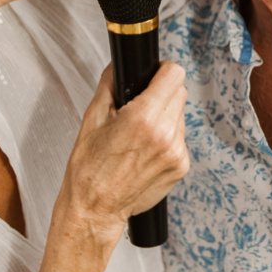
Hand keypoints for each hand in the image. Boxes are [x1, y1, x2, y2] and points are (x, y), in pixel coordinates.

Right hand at [60, 62, 188, 237]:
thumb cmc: (90, 166)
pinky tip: (146, 150)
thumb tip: (121, 64)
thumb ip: (111, 83)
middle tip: (141, 106)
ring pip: (181, 116)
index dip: (162, 70)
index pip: (174, 74)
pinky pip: (180, 139)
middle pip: (179, 92)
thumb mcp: (93, 117)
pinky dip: (167, 138)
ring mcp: (177, 152)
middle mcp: (165, 134)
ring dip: (165, 117)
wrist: (95, 207)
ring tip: (140, 133)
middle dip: (162, 93)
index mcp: (143, 117)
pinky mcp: (181, 166)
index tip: (154, 75)